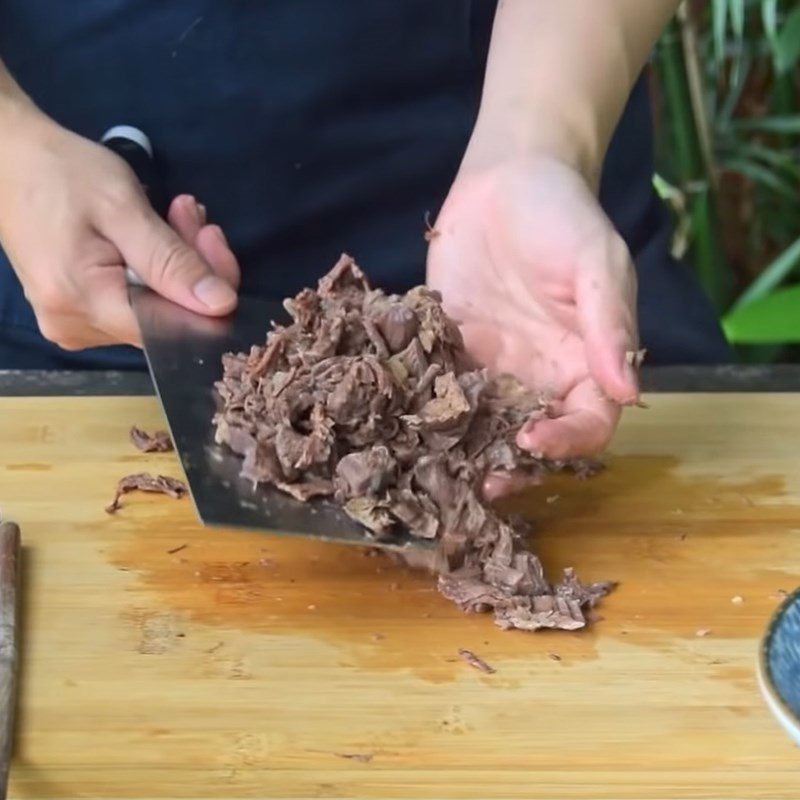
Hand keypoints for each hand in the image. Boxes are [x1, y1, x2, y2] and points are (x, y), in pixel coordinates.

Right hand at [0, 111, 238, 349]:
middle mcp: (79, 330)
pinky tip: (155, 232)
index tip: (212, 239)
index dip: (208, 293)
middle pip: (167, 317)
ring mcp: (77, 325)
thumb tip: (223, 306)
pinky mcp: (79, 312)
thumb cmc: (59, 173)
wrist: (5, 158)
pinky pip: (137, 300)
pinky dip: (156, 269)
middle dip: (193, 267)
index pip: (176, 327)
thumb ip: (172, 262)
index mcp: (86, 307)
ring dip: (178, 262)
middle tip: (191, 214)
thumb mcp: (122, 208)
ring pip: (157, 307)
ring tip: (176, 213)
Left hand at [427, 154, 638, 492]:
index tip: (532, 443)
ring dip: (461, 451)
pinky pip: (438, 389)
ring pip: (481, 426)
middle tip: (476, 485)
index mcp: (586, 365)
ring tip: (433, 469)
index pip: (588, 424)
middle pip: (530, 439)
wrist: (505, 180)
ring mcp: (491, 369)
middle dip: (507, 466)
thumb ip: (609, 325)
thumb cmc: (564, 215)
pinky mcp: (449, 351)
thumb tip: (629, 392)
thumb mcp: (596, 263)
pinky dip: (423, 410)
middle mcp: (539, 378)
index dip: (566, 443)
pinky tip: (400, 425)